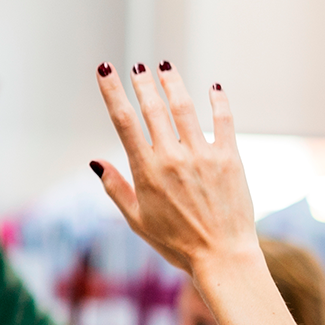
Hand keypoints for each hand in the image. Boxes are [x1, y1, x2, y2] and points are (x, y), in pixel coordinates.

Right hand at [90, 64, 256, 276]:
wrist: (222, 257)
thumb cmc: (176, 243)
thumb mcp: (137, 219)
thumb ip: (116, 187)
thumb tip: (95, 162)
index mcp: (146, 171)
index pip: (124, 121)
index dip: (112, 91)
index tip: (105, 69)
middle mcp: (173, 158)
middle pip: (153, 108)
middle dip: (142, 83)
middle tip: (138, 67)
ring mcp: (203, 155)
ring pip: (184, 108)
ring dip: (173, 84)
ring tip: (166, 67)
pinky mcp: (229, 158)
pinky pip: (223, 120)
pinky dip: (218, 101)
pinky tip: (214, 87)